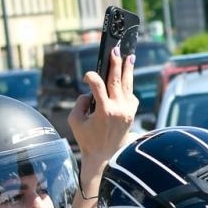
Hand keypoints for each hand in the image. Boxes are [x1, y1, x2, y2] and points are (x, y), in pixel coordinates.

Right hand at [71, 46, 138, 169]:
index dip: (91, 77)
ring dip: (128, 69)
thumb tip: (90, 93)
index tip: (87, 78)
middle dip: (115, 63)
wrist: (105, 157)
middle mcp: (118, 109)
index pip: (97, 85)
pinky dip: (127, 86)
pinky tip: (126, 79)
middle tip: (116, 50)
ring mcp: (127, 111)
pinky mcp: (132, 114)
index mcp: (103, 111)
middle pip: (116, 80)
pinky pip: (131, 95)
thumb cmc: (87, 139)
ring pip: (127, 85)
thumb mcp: (75, 121)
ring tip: (130, 56)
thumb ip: (80, 103)